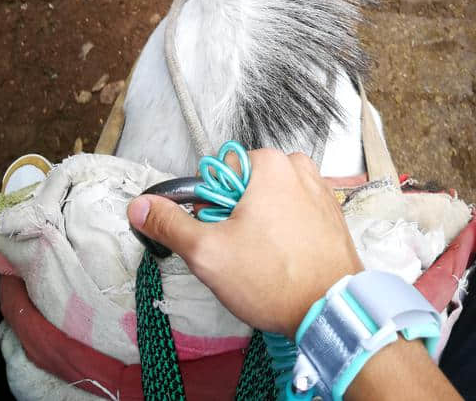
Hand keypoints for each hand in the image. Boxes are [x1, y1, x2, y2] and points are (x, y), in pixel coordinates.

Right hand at [127, 149, 361, 336]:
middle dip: (234, 217)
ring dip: (258, 225)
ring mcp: (318, 188)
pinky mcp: (329, 212)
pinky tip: (283, 259)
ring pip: (267, 200)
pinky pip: (292, 213)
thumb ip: (170, 223)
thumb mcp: (208, 252)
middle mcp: (297, 167)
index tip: (217, 232)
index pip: (218, 173)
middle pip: (244, 186)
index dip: (209, 206)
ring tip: (263, 258)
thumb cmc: (277, 281)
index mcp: (269, 163)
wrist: (332, 311)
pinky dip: (283, 232)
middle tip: (239, 251)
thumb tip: (142, 206)